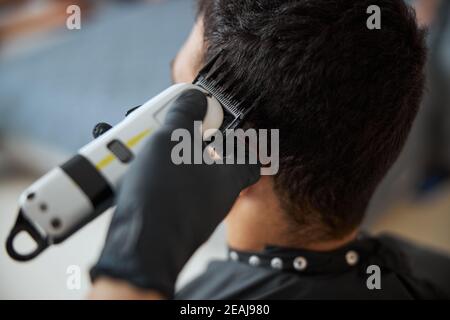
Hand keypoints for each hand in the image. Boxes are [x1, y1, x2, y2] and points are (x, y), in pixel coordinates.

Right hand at [90, 89, 259, 297]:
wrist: (140, 248)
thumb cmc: (165, 195)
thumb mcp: (173, 139)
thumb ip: (185, 113)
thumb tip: (194, 97)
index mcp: (229, 174)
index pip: (252, 155)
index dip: (241, 136)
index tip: (223, 122)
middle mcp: (216, 193)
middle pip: (208, 156)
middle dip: (182, 135)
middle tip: (160, 124)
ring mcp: (194, 207)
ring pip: (181, 169)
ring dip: (159, 151)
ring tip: (134, 140)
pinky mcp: (172, 216)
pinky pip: (165, 186)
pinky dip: (150, 172)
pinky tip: (128, 165)